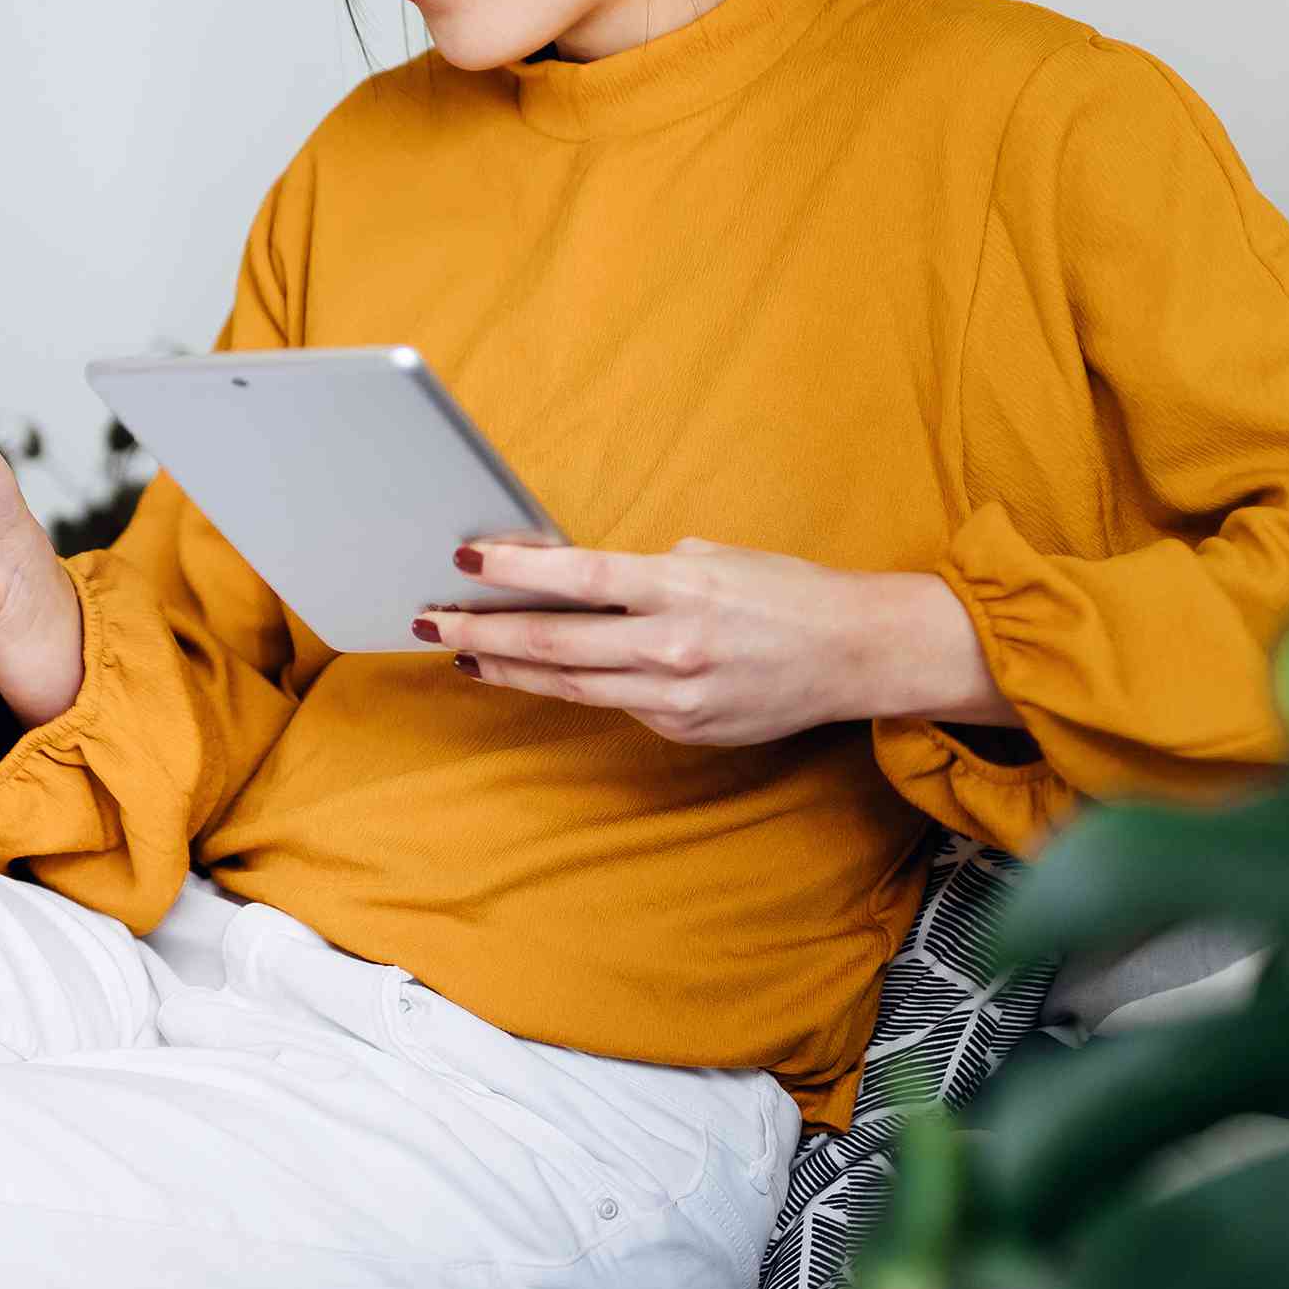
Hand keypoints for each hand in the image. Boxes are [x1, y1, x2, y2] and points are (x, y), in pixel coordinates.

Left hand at [416, 538, 902, 749]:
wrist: (854, 653)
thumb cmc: (783, 593)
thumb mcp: (712, 558)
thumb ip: (641, 572)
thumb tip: (568, 575)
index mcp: (679, 588)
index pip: (576, 579)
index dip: (514, 572)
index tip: (465, 561)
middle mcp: (671, 647)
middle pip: (555, 642)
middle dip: (485, 630)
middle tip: (434, 621)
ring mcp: (675, 698)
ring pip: (571, 685)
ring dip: (511, 668)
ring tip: (466, 653)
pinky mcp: (683, 729)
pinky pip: (616, 705)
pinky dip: (578, 686)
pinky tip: (543, 674)